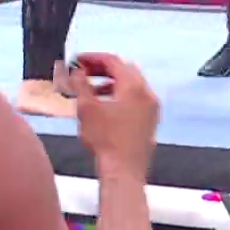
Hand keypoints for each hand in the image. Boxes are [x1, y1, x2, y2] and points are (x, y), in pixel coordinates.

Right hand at [67, 53, 157, 181]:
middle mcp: (147, 93)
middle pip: (125, 70)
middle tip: (84, 72)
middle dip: (103, 69)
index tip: (77, 61)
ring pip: (132, 86)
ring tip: (91, 90)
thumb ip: (81, 85)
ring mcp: (152, 108)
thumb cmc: (104, 139)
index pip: (113, 61)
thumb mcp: (86, 109)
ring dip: (112, 83)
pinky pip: (136, 99)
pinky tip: (106, 107)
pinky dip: (121, 96)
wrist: (124, 172)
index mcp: (133, 86)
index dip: (93, 58)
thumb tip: (78, 72)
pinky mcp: (151, 122)